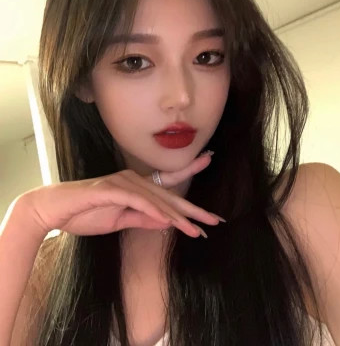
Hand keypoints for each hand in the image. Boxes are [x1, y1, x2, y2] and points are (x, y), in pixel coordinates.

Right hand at [20, 152, 221, 237]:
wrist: (54, 211)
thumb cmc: (85, 214)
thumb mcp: (120, 222)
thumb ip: (143, 219)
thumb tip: (167, 222)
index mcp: (136, 186)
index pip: (168, 184)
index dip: (190, 182)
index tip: (206, 186)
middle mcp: (133, 180)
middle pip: (170, 195)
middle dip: (193, 210)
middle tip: (215, 219)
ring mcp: (123, 182)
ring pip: (158, 199)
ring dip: (178, 217)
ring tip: (197, 230)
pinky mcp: (113, 189)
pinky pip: (140, 201)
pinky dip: (156, 212)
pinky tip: (171, 222)